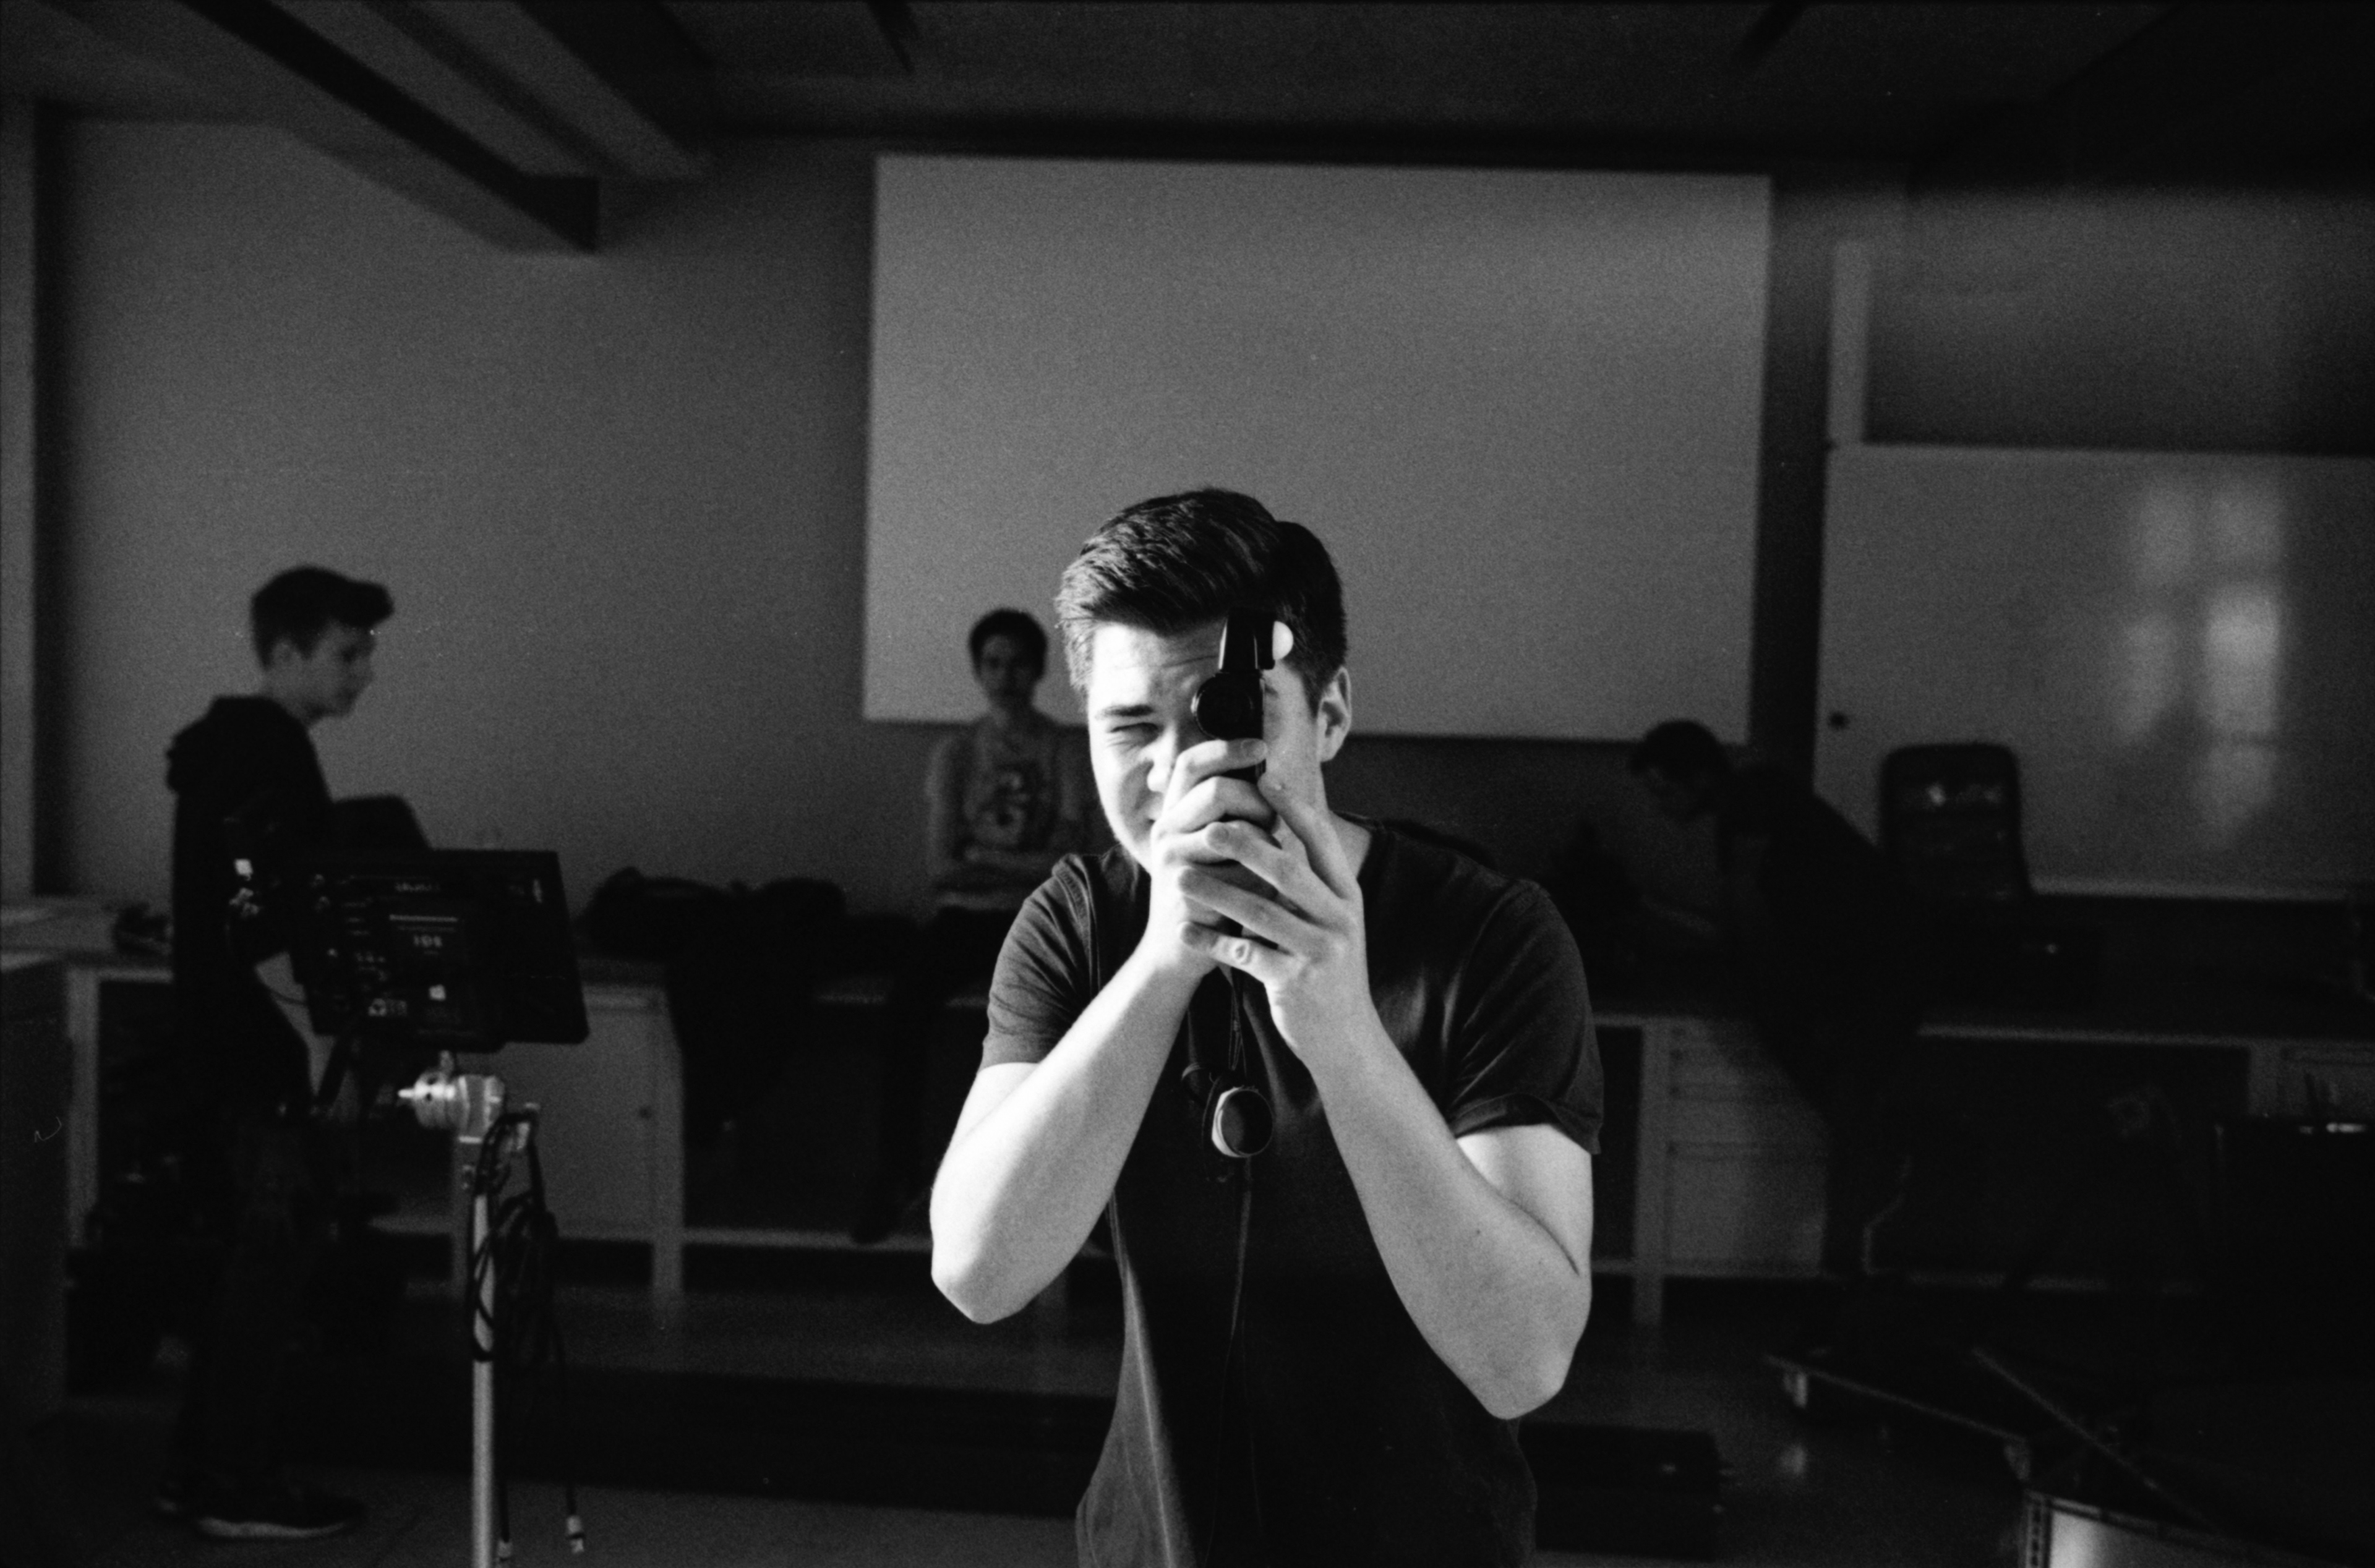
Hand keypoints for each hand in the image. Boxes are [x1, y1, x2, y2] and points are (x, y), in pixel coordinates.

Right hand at [1138, 736, 1272, 979]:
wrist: (1180, 949)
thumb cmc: (1211, 890)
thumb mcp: (1213, 844)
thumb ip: (1232, 812)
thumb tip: (1274, 781)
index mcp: (1172, 812)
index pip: (1191, 764)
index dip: (1225, 749)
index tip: (1262, 746)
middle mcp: (1165, 831)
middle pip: (1217, 792)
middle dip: (1257, 801)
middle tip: (1273, 819)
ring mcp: (1172, 862)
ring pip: (1236, 834)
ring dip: (1265, 844)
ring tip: (1270, 861)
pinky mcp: (1188, 893)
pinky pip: (1243, 874)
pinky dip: (1264, 881)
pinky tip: (1264, 893)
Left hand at [1176, 771, 1370, 1064]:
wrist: (1347, 1038)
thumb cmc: (1328, 971)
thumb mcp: (1331, 923)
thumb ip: (1309, 886)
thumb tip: (1275, 836)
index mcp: (1348, 896)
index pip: (1322, 842)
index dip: (1294, 809)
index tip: (1265, 778)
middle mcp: (1340, 919)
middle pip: (1288, 871)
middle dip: (1246, 845)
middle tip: (1208, 827)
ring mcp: (1320, 952)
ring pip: (1261, 913)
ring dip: (1216, 893)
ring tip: (1179, 879)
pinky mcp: (1296, 983)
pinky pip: (1245, 956)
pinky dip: (1212, 943)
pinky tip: (1184, 932)